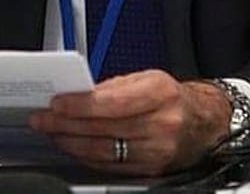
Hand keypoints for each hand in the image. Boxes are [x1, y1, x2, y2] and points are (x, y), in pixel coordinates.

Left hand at [28, 70, 230, 175]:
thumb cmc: (173, 98)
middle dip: (66, 125)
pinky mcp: (152, 170)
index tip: (56, 104)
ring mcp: (158, 150)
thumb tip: (77, 95)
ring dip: (72, 143)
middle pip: (103, 129)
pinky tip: (74, 147)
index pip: (112, 103)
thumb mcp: (148, 79)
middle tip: (43, 120)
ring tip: (54, 133)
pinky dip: (87, 157)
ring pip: (103, 152)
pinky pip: (111, 166)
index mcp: (161, 93)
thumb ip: (113, 88)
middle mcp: (163, 123)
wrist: (205, 122)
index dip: (80, 106)